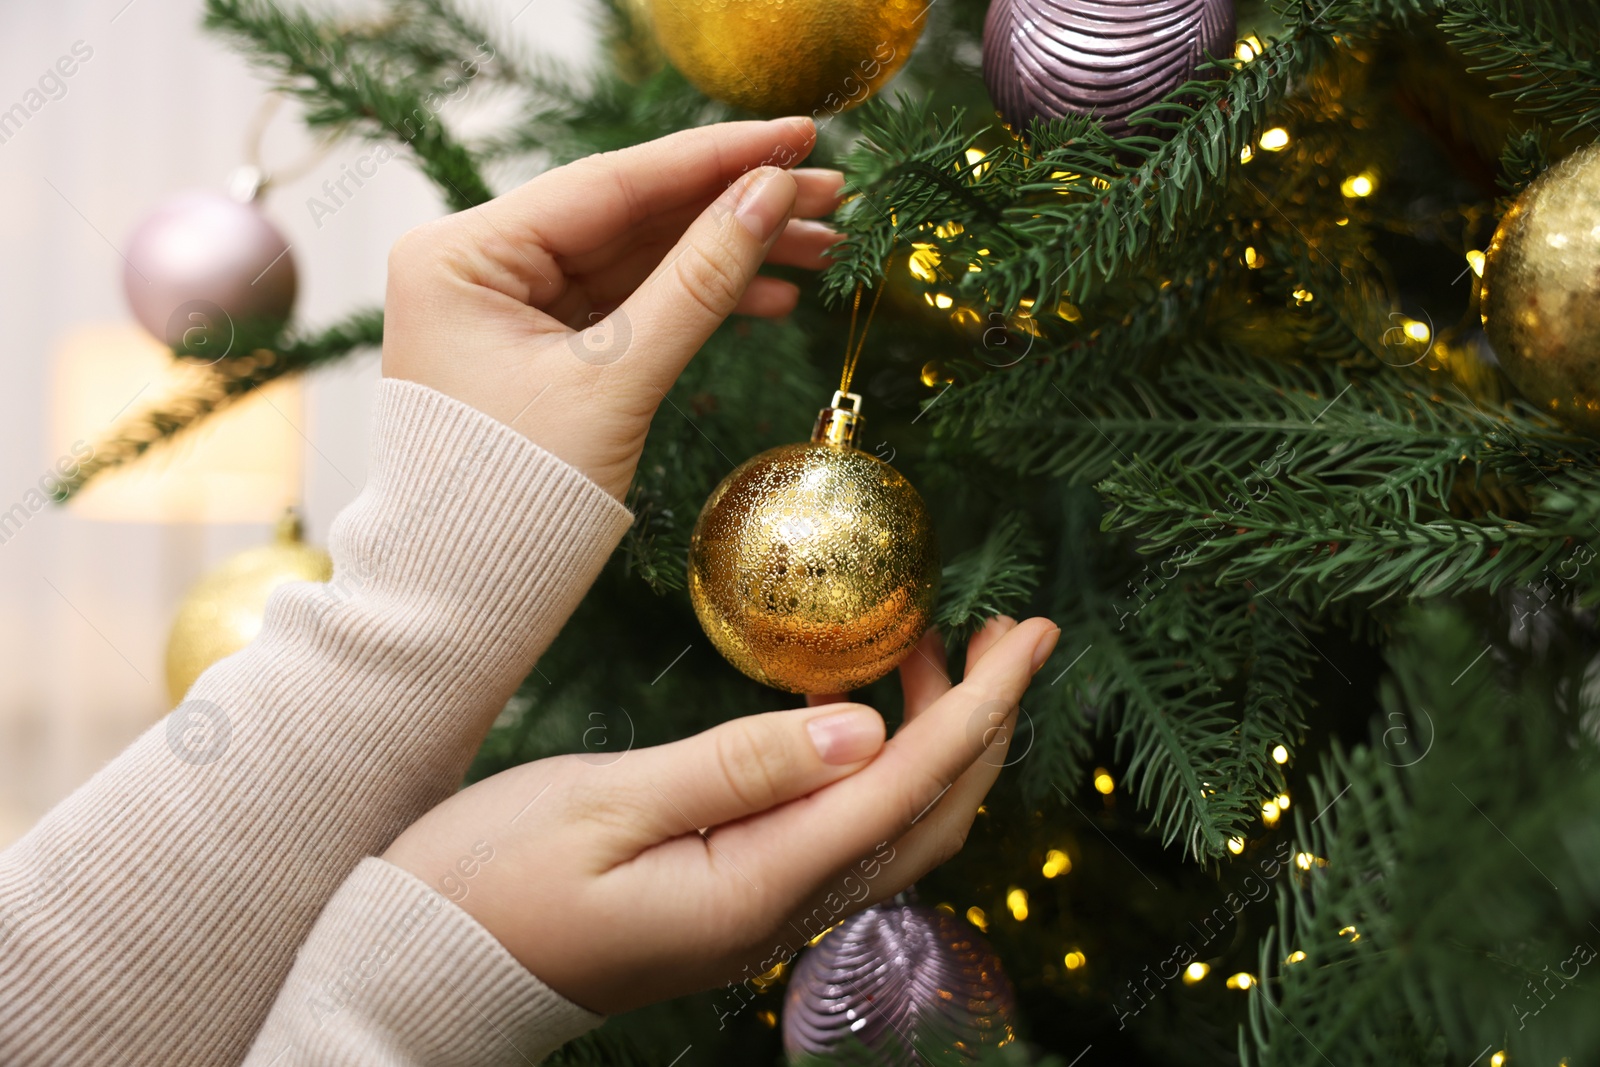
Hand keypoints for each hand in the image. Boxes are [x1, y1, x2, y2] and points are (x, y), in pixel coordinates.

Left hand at [381, 117, 843, 499]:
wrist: (464, 600)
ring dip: (729, 252)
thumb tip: (772, 195)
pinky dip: (696, 301)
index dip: (714, 157)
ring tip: (823, 247)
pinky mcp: (539, 345)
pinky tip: (770, 295)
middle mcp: (479, 263)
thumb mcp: (617, 381)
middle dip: (734, 205)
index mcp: (463, 253)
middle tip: (833, 190)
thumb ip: (699, 281)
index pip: (610, 182)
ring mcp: (509, 304)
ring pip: (640, 258)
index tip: (798, 134)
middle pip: (631, 214)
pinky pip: (631, 304)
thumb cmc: (515, 499)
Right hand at [381, 616, 1058, 1014]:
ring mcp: (759, 910)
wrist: (419, 969)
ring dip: (932, 739)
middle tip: (1000, 630)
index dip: (981, 708)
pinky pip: (841, 831)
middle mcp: (778, 909)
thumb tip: (861, 727)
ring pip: (890, 826)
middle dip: (980, 721)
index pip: (907, 787)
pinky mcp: (733, 896)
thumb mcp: (604, 808)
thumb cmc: (488, 884)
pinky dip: (876, 765)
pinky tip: (855, 712)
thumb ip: (737, 767)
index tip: (1032, 636)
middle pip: (926, 815)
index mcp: (757, 887)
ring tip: (926, 646)